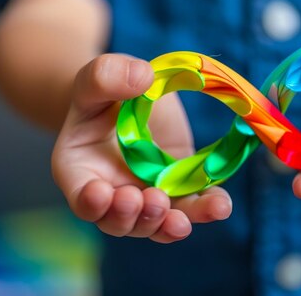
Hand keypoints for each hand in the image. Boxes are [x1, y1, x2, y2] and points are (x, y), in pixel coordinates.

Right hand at [52, 54, 231, 242]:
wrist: (133, 97)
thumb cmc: (105, 91)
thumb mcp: (98, 78)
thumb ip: (107, 76)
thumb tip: (142, 77)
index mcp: (81, 172)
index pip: (82, 198)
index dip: (92, 202)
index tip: (103, 194)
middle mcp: (113, 193)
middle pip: (121, 221)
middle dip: (134, 217)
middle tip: (151, 198)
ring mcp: (147, 195)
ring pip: (157, 223)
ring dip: (169, 225)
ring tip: (181, 219)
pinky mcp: (178, 189)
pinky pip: (191, 206)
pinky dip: (205, 209)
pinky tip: (218, 205)